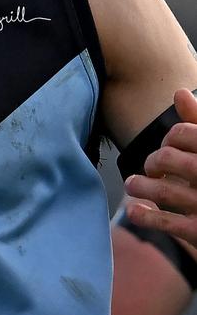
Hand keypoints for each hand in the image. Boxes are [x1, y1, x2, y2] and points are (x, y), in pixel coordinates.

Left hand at [124, 88, 196, 248]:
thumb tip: (179, 92)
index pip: (181, 133)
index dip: (170, 137)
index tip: (169, 144)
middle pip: (167, 158)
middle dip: (154, 161)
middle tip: (152, 166)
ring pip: (162, 190)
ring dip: (140, 186)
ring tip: (133, 184)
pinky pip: (166, 223)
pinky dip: (144, 216)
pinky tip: (133, 210)